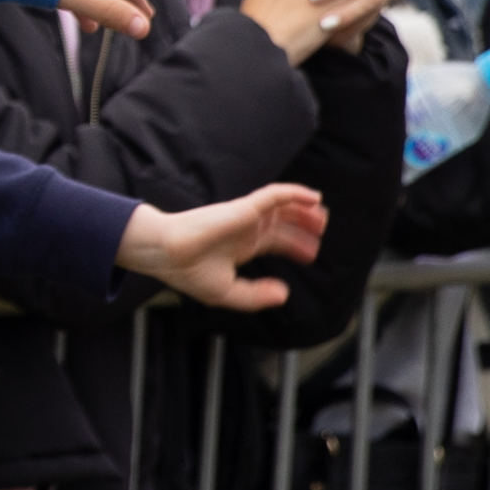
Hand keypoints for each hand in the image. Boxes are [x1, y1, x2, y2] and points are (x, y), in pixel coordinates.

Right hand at [118, 182, 329, 313]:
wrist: (166, 254)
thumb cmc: (187, 273)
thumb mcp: (226, 293)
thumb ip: (256, 296)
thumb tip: (285, 294)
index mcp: (240, 247)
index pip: (274, 241)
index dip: (295, 246)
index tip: (311, 255)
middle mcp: (245, 229)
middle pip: (281, 223)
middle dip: (303, 225)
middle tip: (321, 230)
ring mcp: (245, 217)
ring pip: (282, 206)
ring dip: (304, 208)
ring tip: (322, 214)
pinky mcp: (244, 207)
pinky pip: (275, 195)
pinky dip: (295, 193)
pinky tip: (313, 198)